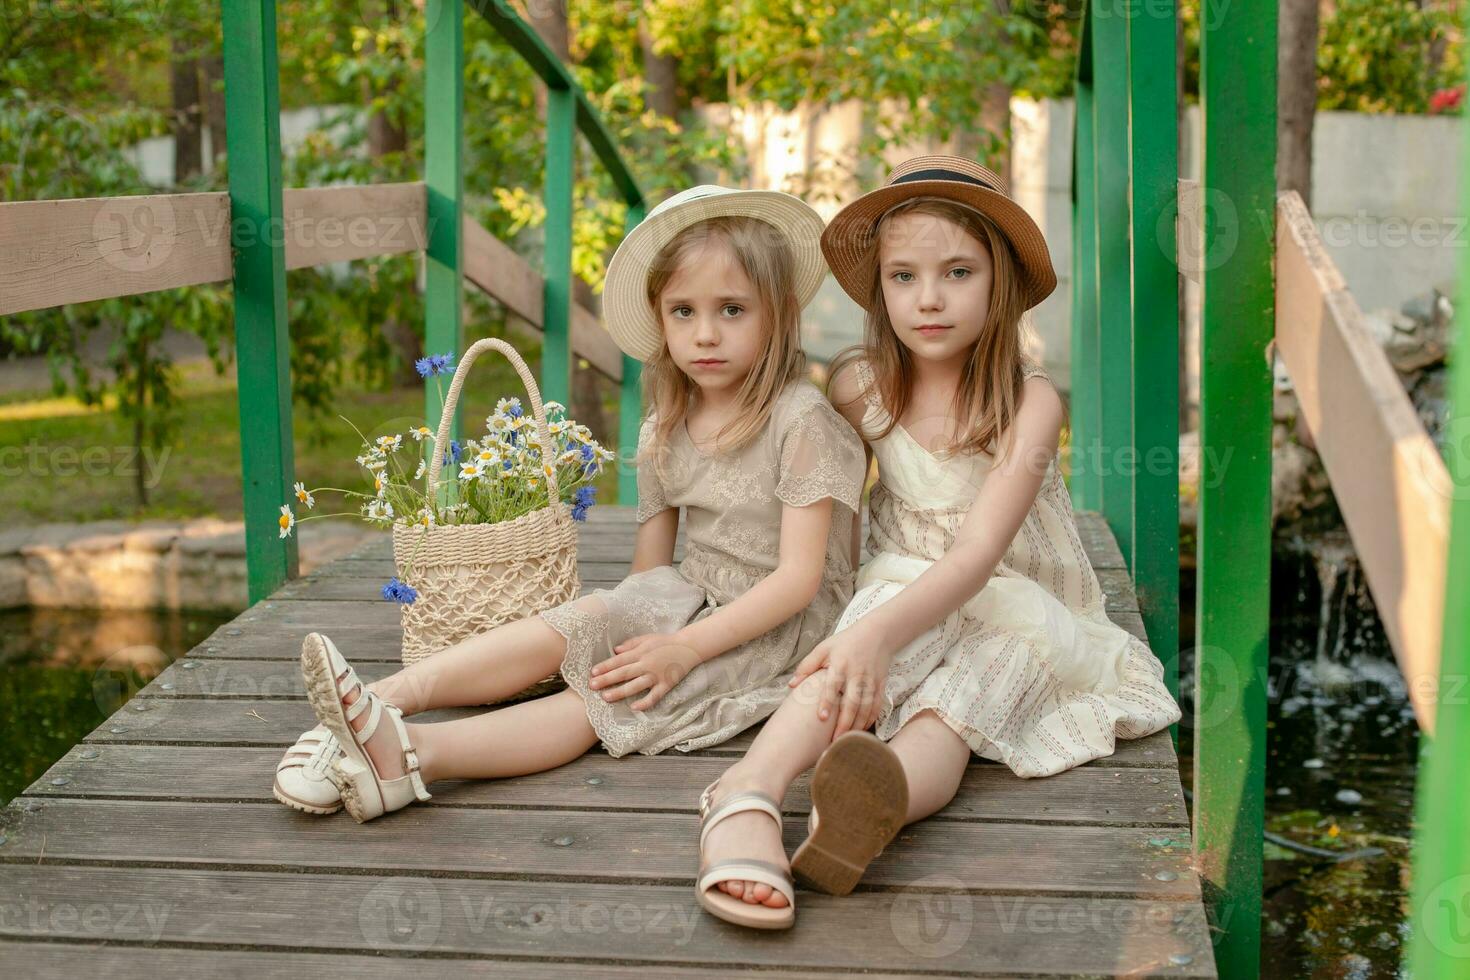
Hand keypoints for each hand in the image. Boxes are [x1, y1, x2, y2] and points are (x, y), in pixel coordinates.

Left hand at [588, 633, 702, 711]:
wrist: (689, 647)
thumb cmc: (665, 642)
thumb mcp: (647, 638)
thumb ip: (630, 644)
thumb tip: (615, 651)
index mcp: (641, 652)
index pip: (619, 660)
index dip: (605, 666)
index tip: (592, 672)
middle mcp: (647, 664)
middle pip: (624, 673)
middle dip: (607, 680)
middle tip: (592, 686)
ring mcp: (657, 675)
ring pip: (636, 685)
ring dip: (620, 692)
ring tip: (606, 697)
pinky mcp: (667, 684)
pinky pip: (655, 695)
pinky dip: (645, 702)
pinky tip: (634, 707)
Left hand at [788, 624, 890, 737]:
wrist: (877, 633)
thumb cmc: (846, 642)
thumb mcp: (824, 648)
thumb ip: (807, 666)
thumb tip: (791, 686)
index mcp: (840, 664)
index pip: (832, 685)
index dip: (827, 702)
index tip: (821, 718)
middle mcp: (857, 674)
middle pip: (852, 702)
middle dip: (844, 722)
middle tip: (835, 741)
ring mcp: (871, 680)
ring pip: (866, 707)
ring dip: (857, 725)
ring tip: (847, 741)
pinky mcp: (881, 684)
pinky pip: (877, 705)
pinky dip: (871, 719)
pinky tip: (862, 730)